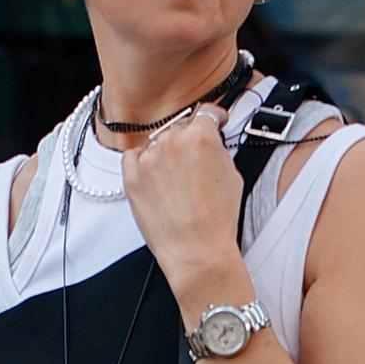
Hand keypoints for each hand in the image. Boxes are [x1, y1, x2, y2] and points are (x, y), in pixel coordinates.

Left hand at [119, 103, 244, 303]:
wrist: (197, 251)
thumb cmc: (217, 220)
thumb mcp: (233, 175)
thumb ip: (219, 149)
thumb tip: (212, 141)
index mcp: (201, 136)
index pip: (207, 112)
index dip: (214, 118)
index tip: (215, 122)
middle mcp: (172, 141)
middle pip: (180, 128)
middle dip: (188, 142)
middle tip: (194, 165)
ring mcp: (149, 158)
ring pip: (157, 143)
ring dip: (165, 155)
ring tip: (176, 183)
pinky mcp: (131, 177)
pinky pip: (134, 157)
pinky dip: (143, 164)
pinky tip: (156, 182)